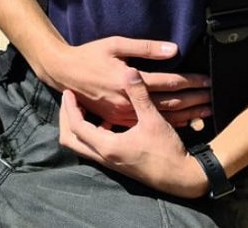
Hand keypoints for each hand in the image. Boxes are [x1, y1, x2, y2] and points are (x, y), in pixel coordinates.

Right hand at [37, 36, 209, 127]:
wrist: (63, 74)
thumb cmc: (89, 55)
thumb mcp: (116, 44)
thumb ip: (145, 48)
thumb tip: (173, 49)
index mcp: (128, 81)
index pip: (168, 82)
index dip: (190, 81)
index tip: (207, 80)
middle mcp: (128, 101)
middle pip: (170, 102)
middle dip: (194, 98)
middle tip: (213, 95)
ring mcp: (123, 115)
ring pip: (162, 117)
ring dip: (187, 113)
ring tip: (206, 109)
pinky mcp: (118, 120)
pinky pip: (149, 123)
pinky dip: (168, 122)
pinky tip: (184, 121)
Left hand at [59, 69, 208, 198]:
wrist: (181, 178)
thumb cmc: (167, 150)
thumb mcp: (153, 120)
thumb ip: (139, 95)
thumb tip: (129, 70)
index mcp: (107, 146)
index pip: (76, 126)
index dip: (70, 107)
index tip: (68, 91)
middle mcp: (104, 157)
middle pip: (70, 140)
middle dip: (66, 120)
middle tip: (70, 101)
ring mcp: (110, 162)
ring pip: (82, 145)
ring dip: (80, 127)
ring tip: (86, 106)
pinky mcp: (118, 163)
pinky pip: (95, 148)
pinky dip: (94, 133)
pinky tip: (110, 120)